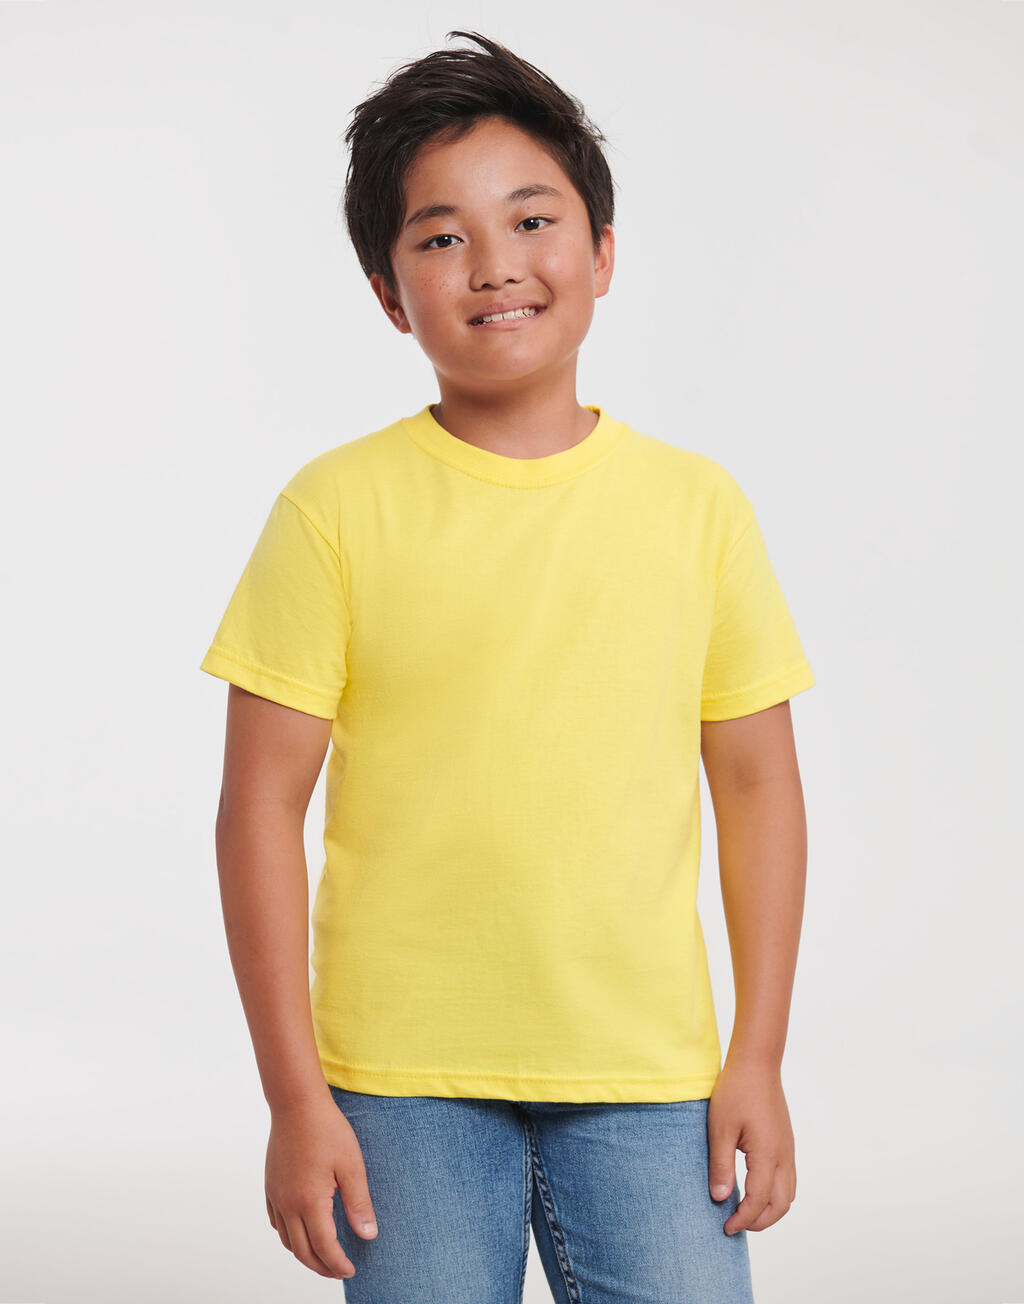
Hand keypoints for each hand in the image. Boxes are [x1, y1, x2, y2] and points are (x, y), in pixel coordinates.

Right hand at [265, 1091, 378, 1279]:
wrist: (296, 1104)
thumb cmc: (326, 1130)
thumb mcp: (352, 1166)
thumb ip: (359, 1203)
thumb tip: (368, 1235)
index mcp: (309, 1202)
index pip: (324, 1248)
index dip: (338, 1264)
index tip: (351, 1269)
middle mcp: (288, 1204)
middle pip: (302, 1251)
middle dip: (321, 1267)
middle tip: (339, 1270)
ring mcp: (275, 1196)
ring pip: (286, 1240)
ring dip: (304, 1254)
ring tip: (323, 1255)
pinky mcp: (270, 1185)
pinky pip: (276, 1222)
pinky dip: (289, 1235)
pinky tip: (301, 1231)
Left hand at [706, 1058, 796, 1235]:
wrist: (757, 1063)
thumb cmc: (736, 1091)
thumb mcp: (720, 1128)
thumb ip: (721, 1165)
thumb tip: (720, 1198)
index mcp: (768, 1154)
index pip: (759, 1201)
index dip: (743, 1219)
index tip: (726, 1228)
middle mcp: (784, 1156)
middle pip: (781, 1205)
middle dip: (760, 1222)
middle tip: (736, 1225)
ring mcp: (788, 1149)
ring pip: (788, 1194)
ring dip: (770, 1210)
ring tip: (745, 1212)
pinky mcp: (786, 1143)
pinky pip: (788, 1179)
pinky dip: (774, 1194)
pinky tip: (754, 1190)